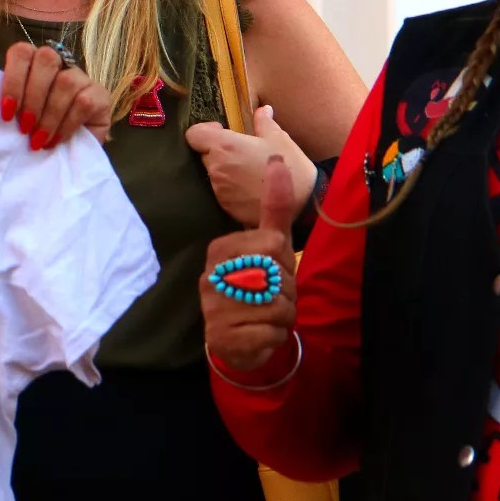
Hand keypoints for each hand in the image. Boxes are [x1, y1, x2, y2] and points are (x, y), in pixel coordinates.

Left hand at [0, 41, 111, 149]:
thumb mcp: (21, 118)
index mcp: (34, 63)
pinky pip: (83, 103)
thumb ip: (11, 107)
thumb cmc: (40, 132)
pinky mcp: (101, 95)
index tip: (6, 112)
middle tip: (24, 128)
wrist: (72, 153)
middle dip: (32, 97)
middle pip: (46, 59)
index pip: (22, 52)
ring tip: (39, 140)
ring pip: (66, 82)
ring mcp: (83, 77)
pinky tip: (56, 141)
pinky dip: (66, 125)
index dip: (12, 80)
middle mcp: (60, 64)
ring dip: (49, 115)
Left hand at [186, 105, 313, 227]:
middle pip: (204, 155)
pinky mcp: (226, 208)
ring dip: (225, 171)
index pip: (193, 135)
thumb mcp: (278, 138)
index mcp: (225, 146)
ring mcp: (219, 190)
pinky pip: (222, 193)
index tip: (220, 132)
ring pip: (213, 175)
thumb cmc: (289, 165)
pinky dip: (231, 189)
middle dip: (217, 152)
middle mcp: (216, 168)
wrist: (302, 204)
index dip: (204, 132)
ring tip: (248, 172)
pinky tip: (251, 188)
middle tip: (240, 153)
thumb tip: (262, 110)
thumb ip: (264, 122)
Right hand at [200, 157, 298, 373]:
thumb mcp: (268, 247)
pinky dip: (275, 336)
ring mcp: (215, 307)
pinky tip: (259, 334)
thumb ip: (273, 208)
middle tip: (271, 297)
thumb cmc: (256, 287)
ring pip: (278, 306)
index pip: (274, 241)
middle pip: (279, 272)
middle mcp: (212, 275)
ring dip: (283, 315)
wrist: (236, 340)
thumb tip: (277, 160)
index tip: (271, 269)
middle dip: (287, 290)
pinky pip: (271, 332)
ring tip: (265, 317)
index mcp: (221, 248)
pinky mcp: (224, 336)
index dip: (284, 260)